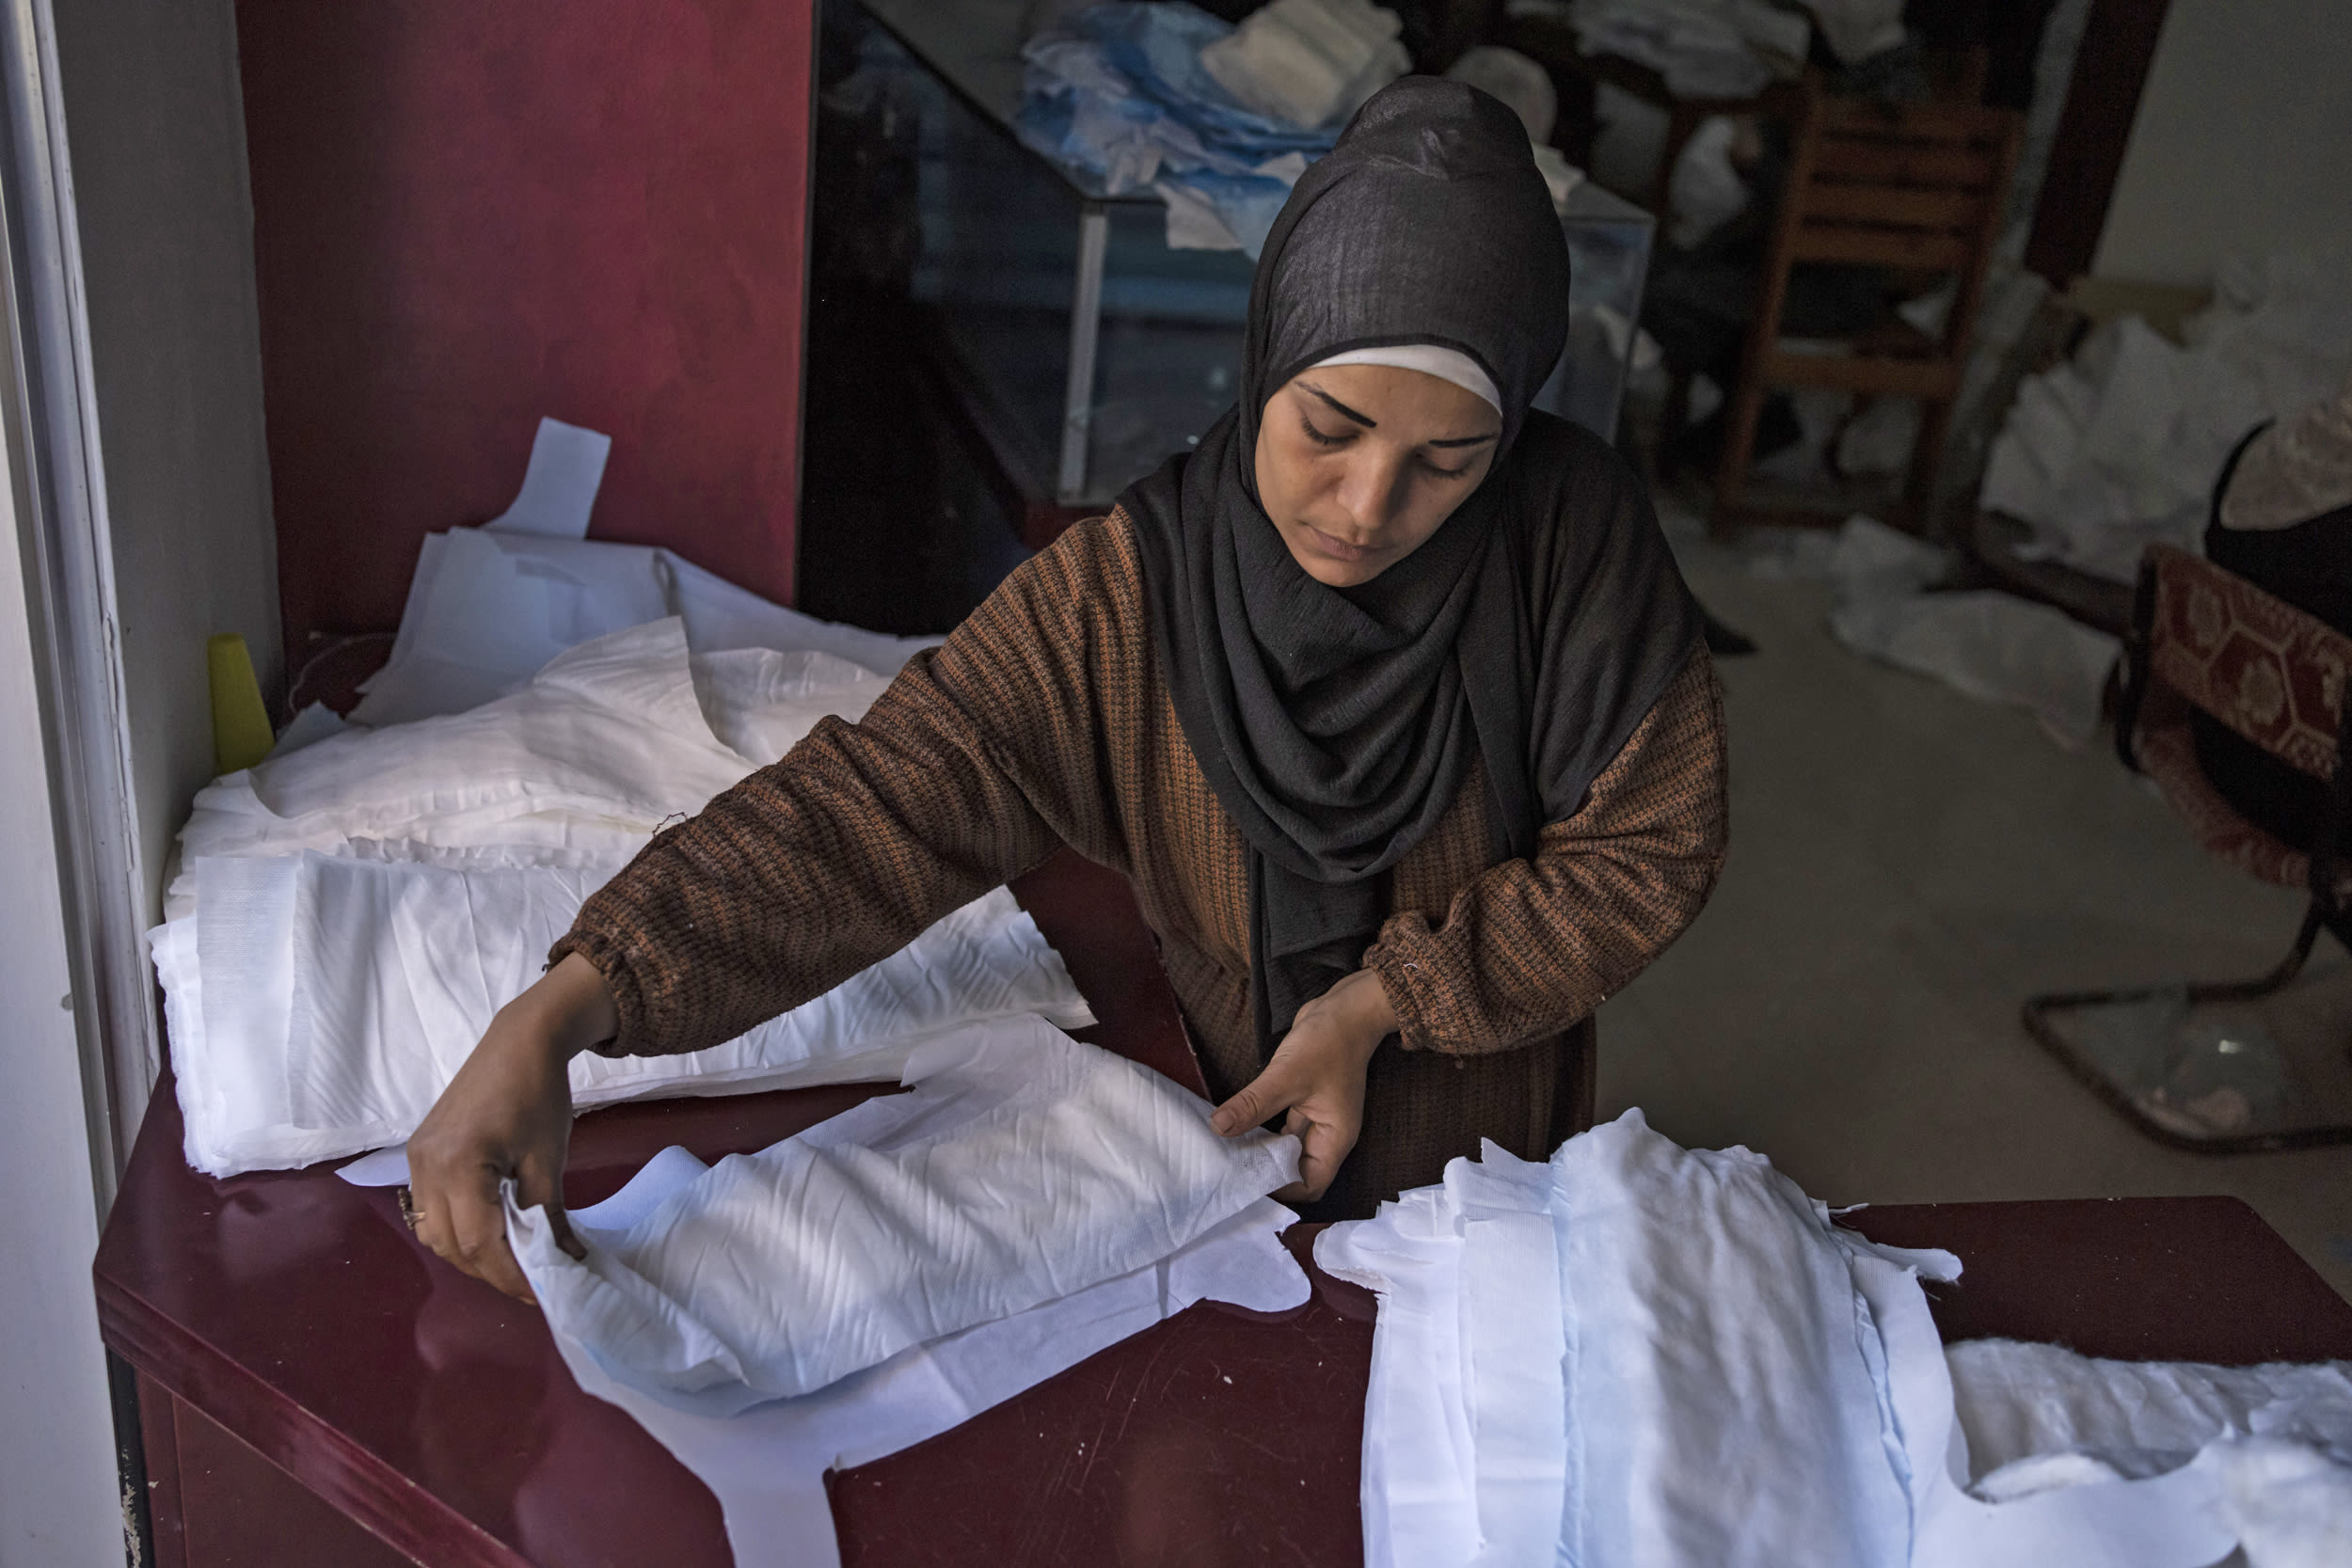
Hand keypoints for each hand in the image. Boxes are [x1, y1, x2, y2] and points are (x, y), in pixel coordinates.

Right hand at [406, 953, 616, 1300]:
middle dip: (490, 1270)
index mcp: (459, 1165)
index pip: (479, 1243)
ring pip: (433, 1231)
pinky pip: (430, 1208)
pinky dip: (456, 1228)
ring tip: (512, 1259)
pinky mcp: (419, 1152)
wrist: (520, 1041)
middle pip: (449, 1244)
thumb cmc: (540, 1095)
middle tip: (530, 1282)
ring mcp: (416, 1159)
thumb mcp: (547, 1160)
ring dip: (469, 1253)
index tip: (541, 1292)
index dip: (509, 1275)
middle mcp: (426, 1166)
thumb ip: (547, 1217)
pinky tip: (490, 1230)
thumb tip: (563, 1262)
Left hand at [1209, 968, 1395, 1203]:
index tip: (1248, 1185)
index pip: (1310, 1184)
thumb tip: (1217, 1128)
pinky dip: (1262, 1130)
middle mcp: (1328, 1134)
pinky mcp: (1304, 1101)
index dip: (1283, 1191)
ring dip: (1262, 1152)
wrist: (1345, 1009)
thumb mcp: (1286, 1076)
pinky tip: (1237, 1128)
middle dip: (1267, 1174)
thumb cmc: (1327, 1044)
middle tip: (1230, 1174)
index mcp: (1335, 1138)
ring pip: (1286, 1148)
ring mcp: (1316, 1117)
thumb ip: (1252, 1104)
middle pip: (1297, 1170)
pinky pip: (1282, 1126)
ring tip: (1228, 1156)